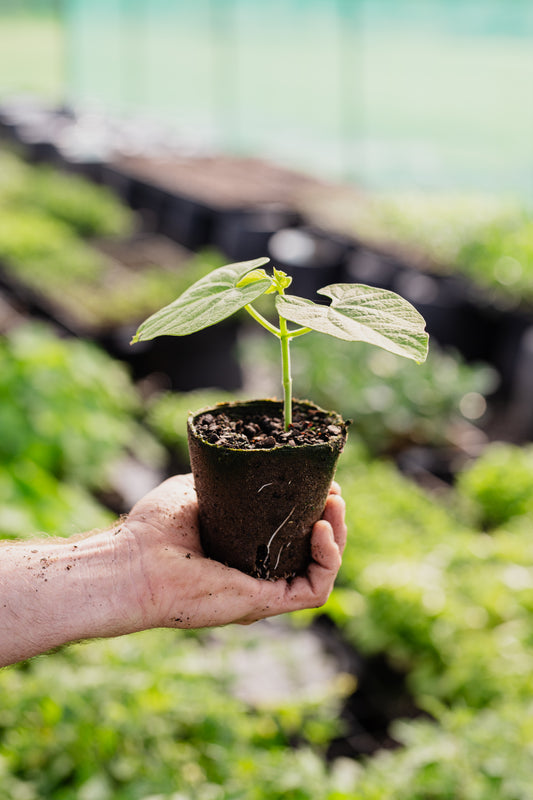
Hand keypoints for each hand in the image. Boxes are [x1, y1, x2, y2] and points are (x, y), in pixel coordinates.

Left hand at [124, 473, 346, 629]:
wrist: (133, 561)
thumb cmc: (154, 529)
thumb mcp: (199, 491)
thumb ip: (226, 483)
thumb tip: (247, 461)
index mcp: (244, 553)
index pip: (294, 536)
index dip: (314, 509)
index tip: (321, 481)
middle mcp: (258, 576)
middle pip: (314, 553)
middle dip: (333, 520)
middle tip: (334, 491)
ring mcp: (263, 592)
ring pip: (321, 571)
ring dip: (338, 537)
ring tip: (335, 504)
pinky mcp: (264, 603)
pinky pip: (314, 589)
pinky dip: (328, 560)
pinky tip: (323, 528)